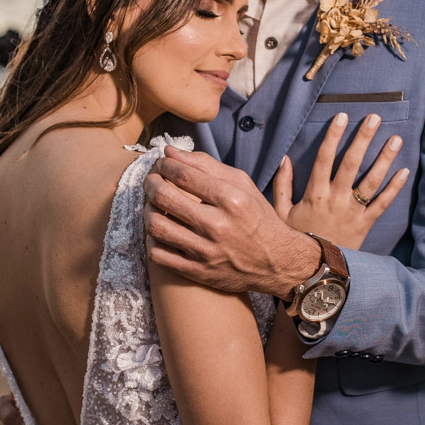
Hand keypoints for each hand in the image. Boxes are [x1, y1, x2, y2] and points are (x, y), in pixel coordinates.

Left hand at [143, 149, 320, 297]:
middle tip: (151, 180)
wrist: (277, 262)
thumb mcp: (242, 185)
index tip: (162, 163)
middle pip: (164, 198)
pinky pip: (159, 255)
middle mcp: (218, 226)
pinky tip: (160, 231)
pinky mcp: (198, 272)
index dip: (165, 165)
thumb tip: (171, 152)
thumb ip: (207, 165)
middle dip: (150, 183)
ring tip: (152, 204)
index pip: (183, 175)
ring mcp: (206, 252)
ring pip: (156, 226)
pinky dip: (152, 240)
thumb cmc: (257, 218)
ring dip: (146, 210)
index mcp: (231, 200)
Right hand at [273, 112, 408, 248]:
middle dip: (363, 139)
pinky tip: (404, 170)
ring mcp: (353, 211)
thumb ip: (282, 185)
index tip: (342, 117)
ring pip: (371, 181)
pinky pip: (382, 204)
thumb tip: (284, 159)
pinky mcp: (365, 224)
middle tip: (375, 118)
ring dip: (384, 159)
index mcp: (315, 194)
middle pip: (351, 163)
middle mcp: (336, 199)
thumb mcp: (280, 213)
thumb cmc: (296, 239)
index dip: (333, 136)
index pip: (324, 158)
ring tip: (396, 139)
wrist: (313, 271)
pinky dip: (394, 188)